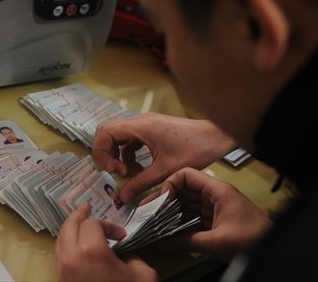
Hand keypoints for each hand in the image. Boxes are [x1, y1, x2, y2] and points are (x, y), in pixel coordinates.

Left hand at [55, 203, 157, 281]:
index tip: (121, 236)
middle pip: (68, 226)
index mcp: (90, 251)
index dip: (109, 225)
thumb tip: (123, 255)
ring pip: (59, 241)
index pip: (93, 224)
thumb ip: (133, 257)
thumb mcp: (143, 274)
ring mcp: (62, 271)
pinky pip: (60, 256)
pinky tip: (77, 246)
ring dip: (70, 229)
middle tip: (86, 207)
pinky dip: (67, 245)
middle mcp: (71, 258)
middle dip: (78, 215)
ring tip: (79, 223)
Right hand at [93, 112, 235, 201]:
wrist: (217, 137)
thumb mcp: (165, 170)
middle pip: (108, 132)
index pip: (105, 132)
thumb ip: (141, 183)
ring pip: (119, 137)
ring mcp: (146, 123)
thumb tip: (123, 196)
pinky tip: (140, 169)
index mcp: (142, 126)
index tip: (108, 170)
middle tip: (114, 172)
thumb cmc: (196, 149)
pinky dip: (130, 155)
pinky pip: (131, 140)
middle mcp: (141, 121)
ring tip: (129, 174)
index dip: (101, 152)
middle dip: (106, 153)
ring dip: (119, 156)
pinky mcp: (152, 129)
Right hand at [140, 168, 272, 260]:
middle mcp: (214, 195)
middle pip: (183, 189)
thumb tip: (164, 243)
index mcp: (217, 190)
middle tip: (150, 210)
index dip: (170, 184)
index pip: (186, 175)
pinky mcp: (215, 219)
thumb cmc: (255, 239)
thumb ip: (187, 241)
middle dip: (166, 199)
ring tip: (157, 221)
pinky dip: (180, 222)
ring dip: (172, 212)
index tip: (160, 199)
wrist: (274, 250)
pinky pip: (192, 216)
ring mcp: (215, 207)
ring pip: (186, 203)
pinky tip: (171, 230)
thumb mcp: (217, 241)